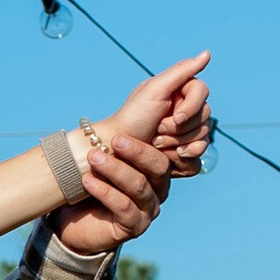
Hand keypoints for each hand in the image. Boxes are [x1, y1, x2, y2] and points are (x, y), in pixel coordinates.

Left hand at [50, 51, 211, 258]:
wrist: (72, 195)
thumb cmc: (108, 144)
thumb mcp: (142, 103)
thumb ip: (175, 78)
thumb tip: (207, 54)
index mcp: (168, 154)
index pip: (190, 139)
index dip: (178, 128)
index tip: (160, 120)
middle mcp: (163, 180)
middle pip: (162, 166)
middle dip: (140, 151)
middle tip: (117, 139)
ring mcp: (150, 204)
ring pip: (143, 186)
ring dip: (117, 170)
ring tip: (95, 158)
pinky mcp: (132, 225)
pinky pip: (125, 209)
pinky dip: (107, 193)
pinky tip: (90, 181)